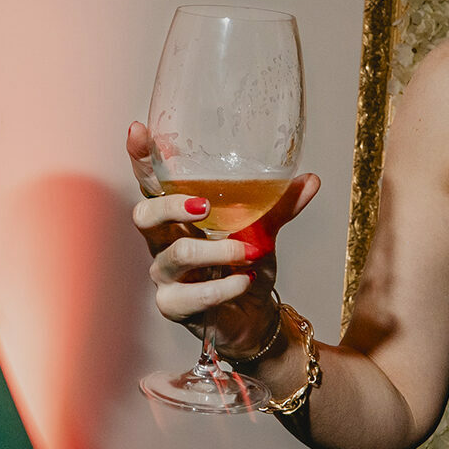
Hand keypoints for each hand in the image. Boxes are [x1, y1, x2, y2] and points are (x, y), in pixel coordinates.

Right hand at [127, 120, 319, 357]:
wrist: (252, 319)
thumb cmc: (244, 267)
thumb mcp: (262, 232)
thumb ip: (279, 206)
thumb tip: (310, 180)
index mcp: (177, 217)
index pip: (151, 184)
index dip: (140, 158)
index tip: (138, 129)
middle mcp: (162, 243)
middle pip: (145, 215)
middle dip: (171, 206)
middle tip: (203, 205)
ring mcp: (164, 276)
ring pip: (176, 255)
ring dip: (217, 251)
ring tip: (249, 252)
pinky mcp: (173, 306)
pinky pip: (193, 295)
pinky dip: (224, 286)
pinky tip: (244, 281)